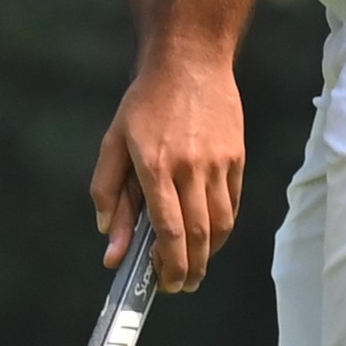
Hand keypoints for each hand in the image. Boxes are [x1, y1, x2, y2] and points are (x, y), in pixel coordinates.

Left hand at [90, 42, 243, 291]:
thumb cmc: (145, 103)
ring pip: (221, 224)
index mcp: (155, 165)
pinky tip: (209, 236)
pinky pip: (232, 203)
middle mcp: (190, 167)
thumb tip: (109, 243)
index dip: (168, 264)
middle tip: (181, 285)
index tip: (164, 283)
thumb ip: (109, 195)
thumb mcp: (115, 143)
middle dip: (190, 269)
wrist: (190, 61)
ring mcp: (219, 163)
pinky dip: (222, 227)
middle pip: (199, 234)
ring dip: (209, 254)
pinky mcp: (236, 157)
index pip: (168, 228)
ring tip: (195, 267)